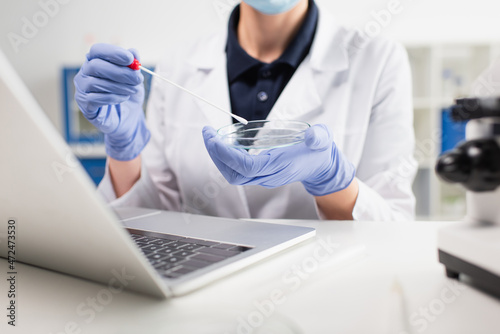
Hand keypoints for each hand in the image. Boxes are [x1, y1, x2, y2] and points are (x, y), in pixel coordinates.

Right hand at [74, 43, 149, 160]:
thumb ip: (133, 65)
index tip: (130, 58)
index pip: (97, 50)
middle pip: (95, 66)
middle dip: (119, 72)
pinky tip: (123, 98)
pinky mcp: (84, 104)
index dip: (112, 52)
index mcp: (95, 61)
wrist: (126, 118)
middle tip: (137, 78)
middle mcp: (85, 73)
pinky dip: (112, 97)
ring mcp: (82, 88)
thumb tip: (134, 52)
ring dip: (119, 86)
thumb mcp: (134, 78)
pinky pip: (95, 98)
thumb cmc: (127, 93)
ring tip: (133, 90)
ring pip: (96, 83)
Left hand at [202, 124, 355, 195]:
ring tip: (211, 138)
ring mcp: (263, 176)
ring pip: (233, 174)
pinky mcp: (260, 173)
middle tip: (207, 134)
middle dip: (216, 155)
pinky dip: (226, 158)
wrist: (320, 166)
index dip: (227, 154)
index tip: (214, 138)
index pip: (246, 166)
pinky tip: (222, 143)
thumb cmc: (318, 151)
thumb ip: (318, 138)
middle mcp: (268, 175)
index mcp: (279, 166)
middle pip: (234, 173)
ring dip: (218, 157)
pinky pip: (237, 170)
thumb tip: (313, 137)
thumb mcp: (322, 139)